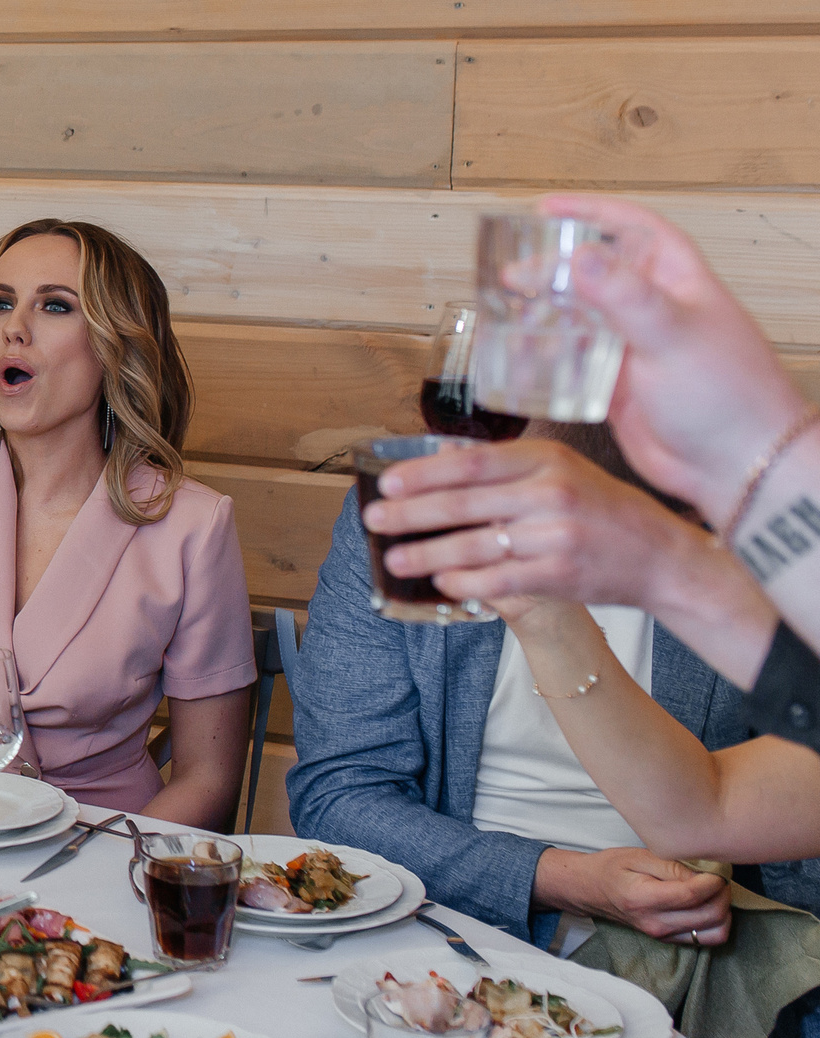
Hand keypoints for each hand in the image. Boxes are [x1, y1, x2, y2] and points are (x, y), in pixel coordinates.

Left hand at [366, 435, 713, 610]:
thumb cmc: (603, 509)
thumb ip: (505, 466)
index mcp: (546, 459)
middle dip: (410, 514)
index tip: (388, 483)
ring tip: (395, 557)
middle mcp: (550, 493)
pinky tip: (441, 582)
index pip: (471, 462)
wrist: (663, 557)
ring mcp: (556, 535)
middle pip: (464, 503)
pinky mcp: (560, 573)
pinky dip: (465, 581)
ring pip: (475, 545)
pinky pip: (499, 579)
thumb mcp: (562, 470)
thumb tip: (442, 456)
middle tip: (374, 520)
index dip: (424, 474)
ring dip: (427, 554)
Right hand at [537, 847, 731, 944]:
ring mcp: (663, 935)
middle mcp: (655, 923)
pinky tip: (707, 903)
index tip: (715, 868)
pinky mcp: (669, 940)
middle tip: (718, 876)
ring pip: (716, 931)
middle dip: (723, 893)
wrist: (591, 890)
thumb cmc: (612, 868)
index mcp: (643, 898)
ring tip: (714, 891)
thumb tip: (705, 874)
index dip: (712, 880)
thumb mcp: (638, 856)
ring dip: (724, 910)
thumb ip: (672, 865)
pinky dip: (717, 922)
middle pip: (710, 915)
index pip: (691, 895)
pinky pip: (708, 938)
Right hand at [538, 194, 805, 518]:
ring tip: (508, 320)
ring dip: (543, 318)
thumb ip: (624, 295)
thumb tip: (579, 257)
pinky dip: (545, 363)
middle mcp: (654, 312)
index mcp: (678, 284)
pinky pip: (572, 365)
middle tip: (513, 276)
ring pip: (578, 320)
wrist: (739, 468)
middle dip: (551, 271)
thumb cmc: (731, 398)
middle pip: (595, 274)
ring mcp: (635, 350)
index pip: (634, 229)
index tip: (547, 210)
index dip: (591, 213)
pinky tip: (525, 366)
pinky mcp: (618, 387)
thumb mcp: (672, 335)